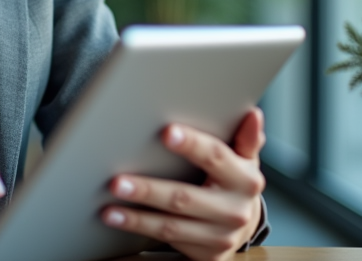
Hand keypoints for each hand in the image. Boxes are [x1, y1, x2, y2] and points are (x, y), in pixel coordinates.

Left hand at [100, 107, 266, 260]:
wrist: (244, 225)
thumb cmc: (233, 182)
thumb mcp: (244, 159)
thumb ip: (245, 138)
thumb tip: (253, 114)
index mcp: (245, 180)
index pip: (216, 157)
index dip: (192, 144)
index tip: (166, 132)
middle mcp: (235, 210)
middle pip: (185, 198)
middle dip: (149, 190)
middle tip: (117, 182)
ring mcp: (220, 235)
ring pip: (172, 226)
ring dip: (137, 218)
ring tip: (109, 209)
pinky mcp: (207, 254)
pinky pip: (168, 240)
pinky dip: (140, 229)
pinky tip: (119, 220)